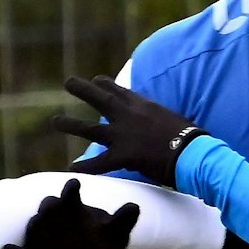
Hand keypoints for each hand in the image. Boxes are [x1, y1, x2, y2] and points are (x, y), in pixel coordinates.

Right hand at [1, 177, 141, 248]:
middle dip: (49, 206)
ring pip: (34, 227)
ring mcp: (41, 241)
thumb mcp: (116, 237)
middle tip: (51, 205)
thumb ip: (123, 222)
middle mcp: (54, 222)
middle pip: (48, 208)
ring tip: (38, 224)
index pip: (71, 198)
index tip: (74, 184)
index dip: (71, 191)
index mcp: (74, 212)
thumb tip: (134, 206)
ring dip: (35, 226)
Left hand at [49, 75, 211, 186]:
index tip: (96, 79)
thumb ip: (161, 120)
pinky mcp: (124, 155)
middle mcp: (130, 116)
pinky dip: (85, 167)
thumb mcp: (174, 120)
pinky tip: (70, 169)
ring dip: (71, 124)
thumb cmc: (192, 138)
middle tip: (68, 82)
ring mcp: (124, 134)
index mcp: (144, 106)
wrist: (193, 152)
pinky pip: (99, 163)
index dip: (106, 85)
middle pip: (102, 99)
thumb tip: (164, 124)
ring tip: (55, 121)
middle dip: (83, 90)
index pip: (121, 91)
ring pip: (91, 128)